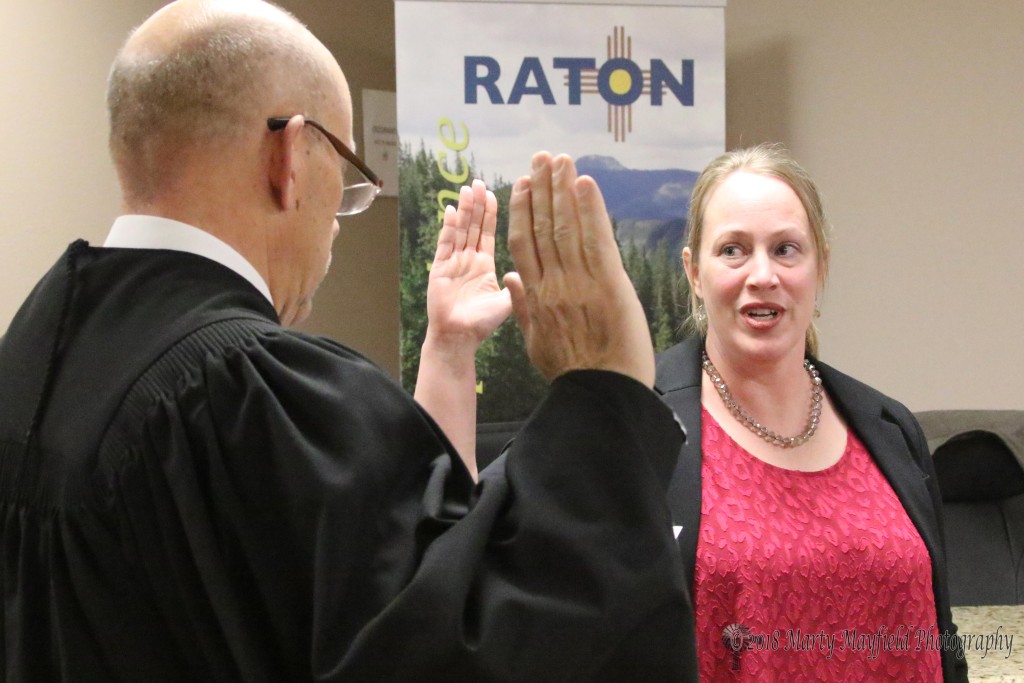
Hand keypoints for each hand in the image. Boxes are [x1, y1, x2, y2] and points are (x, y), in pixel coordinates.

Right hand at [426, 179, 511, 350]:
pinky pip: (445, 244)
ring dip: (464, 209)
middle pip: (474, 226)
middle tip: (479, 182)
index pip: (489, 233)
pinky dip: (448, 227)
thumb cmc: (482, 323)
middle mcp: (469, 260)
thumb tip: (529, 267)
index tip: (494, 193)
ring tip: (468, 189)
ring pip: (461, 230)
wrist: (459, 337)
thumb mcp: (507, 301)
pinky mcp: (440, 268)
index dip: (491, 213)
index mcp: (485, 265)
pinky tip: (451, 210)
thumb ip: (517, 284)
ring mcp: (453, 262)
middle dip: (477, 204)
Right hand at [504, 152, 654, 386]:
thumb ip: (523, 308)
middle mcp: (553, 282)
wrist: (603, 394)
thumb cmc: (573, 373)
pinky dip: (591, 208)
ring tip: (560, 159)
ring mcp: (580, 281)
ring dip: (563, 188)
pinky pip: (597, 238)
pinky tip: (584, 182)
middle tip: (541, 157)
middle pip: (544, 226)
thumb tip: (510, 279)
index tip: (522, 184)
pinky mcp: (609, 283)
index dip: (522, 210)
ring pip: (567, 225)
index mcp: (536, 296)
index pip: (524, 243)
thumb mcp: (535, 344)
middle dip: (542, 188)